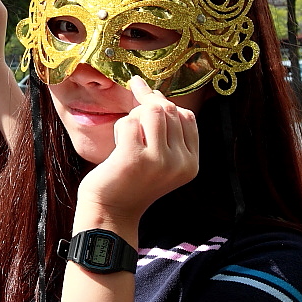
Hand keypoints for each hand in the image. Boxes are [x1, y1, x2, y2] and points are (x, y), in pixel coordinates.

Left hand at [76, 78, 198, 230]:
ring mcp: (159, 161)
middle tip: (131, 126)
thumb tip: (151, 89)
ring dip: (133, 117)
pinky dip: (119, 129)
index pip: (187, 116)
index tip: (147, 99)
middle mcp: (180, 163)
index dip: (166, 103)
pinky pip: (129, 122)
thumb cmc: (131, 179)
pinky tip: (117, 147)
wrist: (110, 212)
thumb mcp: (159, 157)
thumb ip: (165, 129)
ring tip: (126, 137)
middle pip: (169, 109)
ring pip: (151, 111)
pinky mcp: (135, 159)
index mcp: (191, 163)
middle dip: (146, 108)